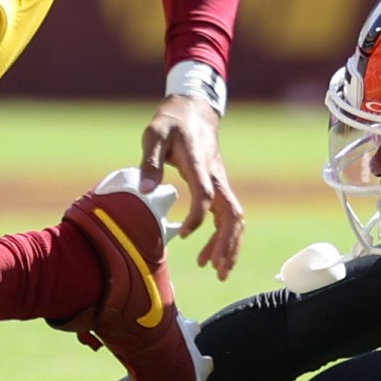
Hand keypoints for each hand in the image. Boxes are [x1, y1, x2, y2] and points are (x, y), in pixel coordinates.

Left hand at [141, 92, 242, 279]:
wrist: (194, 108)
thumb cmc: (171, 121)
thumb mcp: (154, 134)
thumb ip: (149, 161)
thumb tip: (145, 190)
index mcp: (200, 163)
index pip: (207, 195)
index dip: (197, 217)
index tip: (182, 235)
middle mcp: (216, 176)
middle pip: (232, 213)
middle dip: (226, 244)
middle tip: (216, 270)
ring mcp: (221, 182)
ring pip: (235, 218)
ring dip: (230, 245)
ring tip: (217, 271)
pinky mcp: (219, 186)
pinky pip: (229, 216)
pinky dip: (225, 237)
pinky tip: (211, 254)